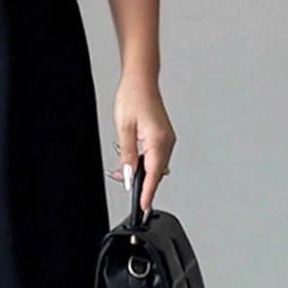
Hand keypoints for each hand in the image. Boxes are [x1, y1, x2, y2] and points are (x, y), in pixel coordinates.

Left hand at [106, 76, 176, 218]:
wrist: (141, 80)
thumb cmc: (132, 97)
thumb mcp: (123, 129)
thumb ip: (127, 155)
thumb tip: (127, 175)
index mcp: (158, 140)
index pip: (153, 174)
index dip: (147, 193)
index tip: (143, 206)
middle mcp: (167, 141)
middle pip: (155, 173)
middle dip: (139, 182)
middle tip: (120, 181)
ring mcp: (167, 139)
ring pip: (155, 166)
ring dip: (140, 172)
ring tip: (121, 170)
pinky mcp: (163, 137)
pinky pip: (156, 157)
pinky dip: (144, 163)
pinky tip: (132, 161)